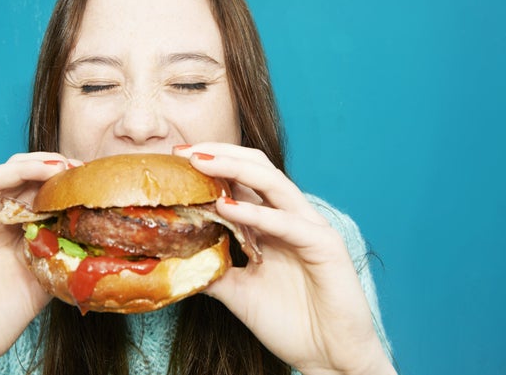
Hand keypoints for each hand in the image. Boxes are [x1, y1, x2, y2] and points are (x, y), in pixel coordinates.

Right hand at [0, 126, 74, 374]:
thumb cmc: (0, 316)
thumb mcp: (43, 280)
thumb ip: (60, 253)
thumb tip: (96, 237)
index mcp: (14, 226)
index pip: (39, 189)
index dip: (63, 178)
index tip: (90, 174)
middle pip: (18, 177)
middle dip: (49, 168)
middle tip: (76, 168)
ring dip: (22, 167)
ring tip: (50, 165)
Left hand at [173, 143, 395, 374]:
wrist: (329, 358)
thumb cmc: (291, 322)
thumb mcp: (238, 291)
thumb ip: (214, 268)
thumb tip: (175, 257)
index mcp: (271, 223)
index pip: (241, 179)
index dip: (211, 165)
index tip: (176, 160)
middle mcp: (290, 217)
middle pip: (257, 168)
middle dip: (220, 154)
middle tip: (184, 151)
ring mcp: (309, 227)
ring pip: (273, 183)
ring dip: (235, 168)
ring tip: (200, 163)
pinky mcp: (325, 246)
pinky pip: (288, 223)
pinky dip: (257, 214)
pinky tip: (227, 208)